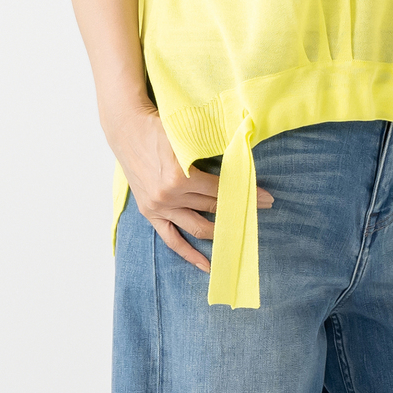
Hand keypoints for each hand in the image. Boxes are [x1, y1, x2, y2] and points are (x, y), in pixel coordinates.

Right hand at [108, 100, 274, 271]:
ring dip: (221, 231)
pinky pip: (172, 240)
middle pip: (212, 207)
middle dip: (239, 208)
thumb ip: (209, 149)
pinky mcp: (150, 214)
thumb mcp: (186, 136)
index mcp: (180, 176)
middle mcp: (169, 196)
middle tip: (263, 209)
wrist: (127, 129)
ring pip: (197, 227)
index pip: (221, 189)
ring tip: (241, 233)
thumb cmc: (159, 127)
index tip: (266, 197)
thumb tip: (240, 156)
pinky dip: (189, 254)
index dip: (245, 193)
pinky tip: (207, 265)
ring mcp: (159, 207)